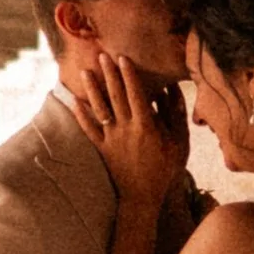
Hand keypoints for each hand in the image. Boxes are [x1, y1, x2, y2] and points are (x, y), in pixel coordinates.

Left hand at [79, 50, 190, 213]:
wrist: (143, 197)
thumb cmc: (166, 170)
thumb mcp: (179, 143)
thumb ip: (174, 116)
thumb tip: (171, 91)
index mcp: (146, 126)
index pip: (136, 94)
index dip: (129, 75)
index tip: (123, 57)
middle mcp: (126, 129)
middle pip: (115, 96)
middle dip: (109, 74)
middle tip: (102, 55)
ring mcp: (111, 139)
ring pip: (99, 109)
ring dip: (92, 89)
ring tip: (85, 71)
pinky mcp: (103, 149)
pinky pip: (89, 130)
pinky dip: (81, 115)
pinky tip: (74, 101)